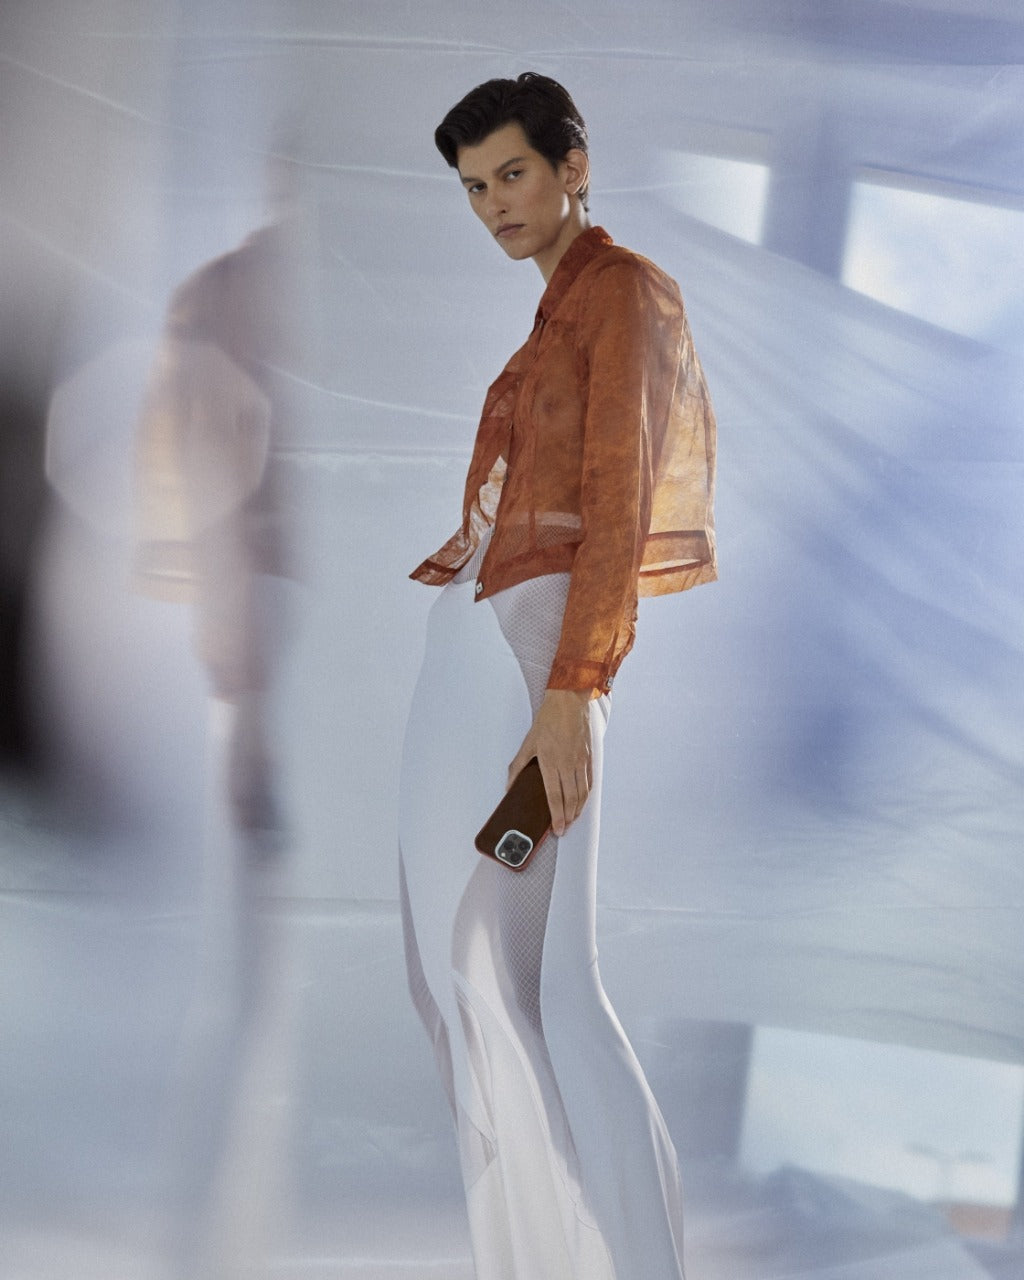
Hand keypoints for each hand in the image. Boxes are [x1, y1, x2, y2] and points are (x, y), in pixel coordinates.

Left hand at [508, 689, 592, 835]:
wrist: (568, 702)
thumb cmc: (548, 720)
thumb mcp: (527, 743)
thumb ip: (518, 766)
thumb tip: (510, 785)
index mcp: (551, 762)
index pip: (555, 796)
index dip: (557, 816)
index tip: (557, 828)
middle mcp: (568, 764)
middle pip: (571, 799)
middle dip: (568, 818)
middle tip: (564, 828)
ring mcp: (581, 761)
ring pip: (583, 793)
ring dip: (578, 810)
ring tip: (572, 819)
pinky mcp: (589, 757)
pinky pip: (590, 782)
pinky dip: (586, 796)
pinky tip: (582, 801)